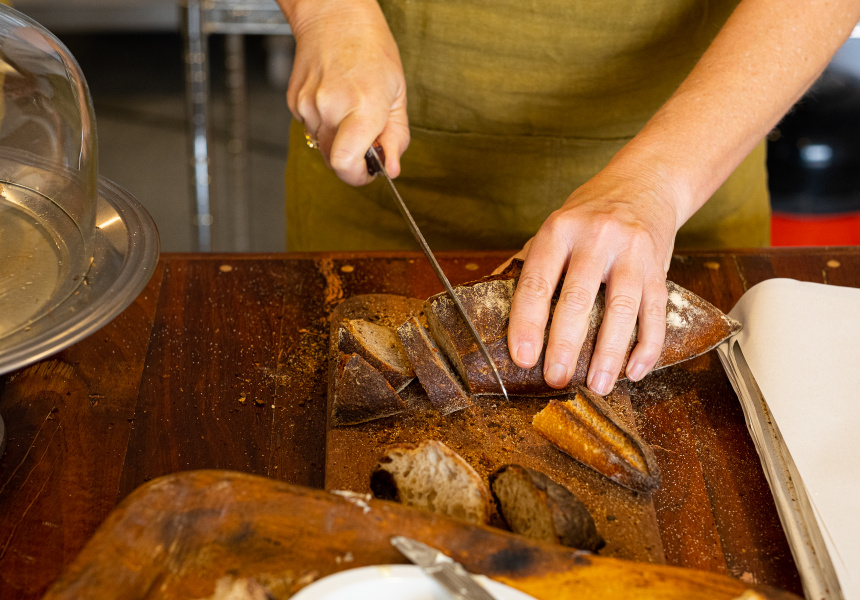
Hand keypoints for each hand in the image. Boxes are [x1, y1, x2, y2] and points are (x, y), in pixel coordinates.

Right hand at [283, 0, 408, 184]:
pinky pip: (311, 129)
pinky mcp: (295, 103)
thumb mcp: (398, 94)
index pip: (345, 164)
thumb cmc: (371, 48)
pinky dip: (325, 123)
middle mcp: (330, 108)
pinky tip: (334, 99)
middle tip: (366, 138)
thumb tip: (391, 169)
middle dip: (352, 160)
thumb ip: (396, 137)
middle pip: (334, 162)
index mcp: (363, 106)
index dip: (358, 176)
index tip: (370, 171)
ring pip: (322, 146)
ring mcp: (308, 105)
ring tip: (350, 108)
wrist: (334, 15)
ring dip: (338, 139)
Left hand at [506, 160, 682, 394]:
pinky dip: (646, 346)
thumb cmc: (589, 214)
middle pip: (577, 298)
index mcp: (558, 231)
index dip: (526, 322)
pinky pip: (656, 312)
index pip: (537, 282)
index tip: (522, 357)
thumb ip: (529, 263)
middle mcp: (596, 238)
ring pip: (621, 309)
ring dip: (608, 353)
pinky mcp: (660, 266)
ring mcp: (631, 252)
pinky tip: (633, 371)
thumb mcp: (554, 226)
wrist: (644, 183)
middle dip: (564, 344)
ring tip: (597, 385)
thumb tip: (488, 300)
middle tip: (555, 378)